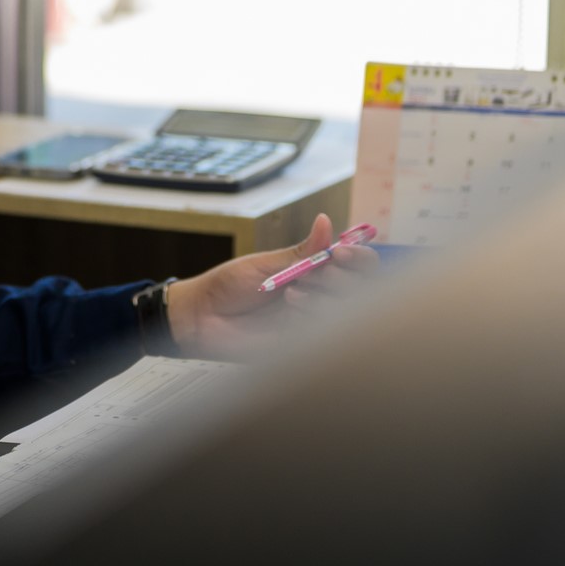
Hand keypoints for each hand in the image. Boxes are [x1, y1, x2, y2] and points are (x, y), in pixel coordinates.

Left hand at [163, 214, 378, 358]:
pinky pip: (327, 332)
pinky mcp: (303, 345)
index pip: (357, 265)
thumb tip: (325, 221)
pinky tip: (291, 308)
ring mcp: (313, 321)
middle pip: (363, 288)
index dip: (359, 257)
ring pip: (348, 311)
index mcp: (313, 272)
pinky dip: (314, 315)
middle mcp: (319, 296)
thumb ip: (300, 252)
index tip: (340, 251)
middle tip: (317, 272)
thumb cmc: (228, 286)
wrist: (200, 318)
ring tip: (291, 293)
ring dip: (325, 296)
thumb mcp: (265, 264)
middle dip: (344, 277)